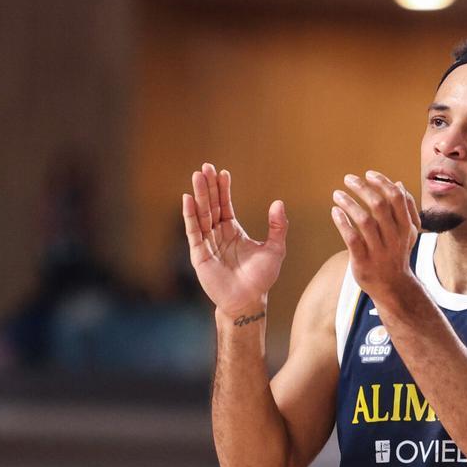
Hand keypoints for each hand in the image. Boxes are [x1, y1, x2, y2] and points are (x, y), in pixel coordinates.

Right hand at [183, 163, 287, 316]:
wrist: (249, 300)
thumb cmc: (261, 278)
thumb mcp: (275, 249)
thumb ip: (278, 227)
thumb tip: (279, 203)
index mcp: (232, 231)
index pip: (225, 204)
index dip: (223, 189)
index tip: (222, 172)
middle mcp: (217, 234)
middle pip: (211, 205)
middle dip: (208, 186)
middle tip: (205, 166)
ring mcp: (207, 243)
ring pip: (202, 214)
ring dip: (199, 195)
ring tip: (197, 176)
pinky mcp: (199, 254)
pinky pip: (193, 231)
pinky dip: (190, 215)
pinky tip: (188, 199)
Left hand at [330, 171, 420, 304]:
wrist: (393, 287)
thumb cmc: (397, 254)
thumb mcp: (408, 232)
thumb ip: (406, 208)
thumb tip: (398, 183)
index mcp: (405, 227)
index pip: (396, 197)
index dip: (382, 182)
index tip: (368, 174)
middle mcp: (393, 237)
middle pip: (378, 205)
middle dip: (362, 188)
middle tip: (348, 179)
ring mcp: (378, 250)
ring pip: (363, 220)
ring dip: (349, 203)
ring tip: (337, 194)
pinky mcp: (363, 261)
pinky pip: (351, 238)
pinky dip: (342, 222)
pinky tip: (335, 211)